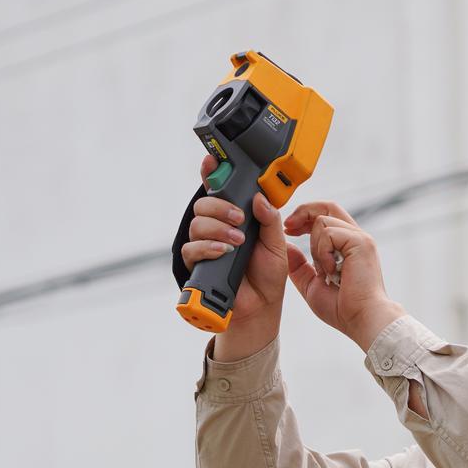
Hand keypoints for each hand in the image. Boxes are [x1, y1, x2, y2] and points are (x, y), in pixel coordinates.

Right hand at [180, 153, 288, 358]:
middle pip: (203, 203)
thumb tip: (258, 198)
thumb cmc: (267, 274)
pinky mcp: (196, 264)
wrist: (261, 306)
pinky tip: (222, 251)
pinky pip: (191, 248)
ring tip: (236, 242)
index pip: (218, 188)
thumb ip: (269, 219)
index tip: (211, 161)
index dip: (211, 172)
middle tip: (238, 218)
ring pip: (196, 224)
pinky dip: (207, 247)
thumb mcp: (276, 243)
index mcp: (235, 216)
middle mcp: (217, 226)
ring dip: (217, 229)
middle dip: (220, 207)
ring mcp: (205, 244)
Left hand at [282, 201, 404, 350]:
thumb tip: (287, 247)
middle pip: (327, 206)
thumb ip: (299, 267)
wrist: (361, 320)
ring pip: (322, 221)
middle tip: (289, 228)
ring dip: (314, 246)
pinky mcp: (360, 242)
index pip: (326, 215)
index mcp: (347, 245)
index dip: (305, 217)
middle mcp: (356, 237)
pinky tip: (331, 271)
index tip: (289, 230)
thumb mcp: (312, 285)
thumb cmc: (342, 309)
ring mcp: (360, 238)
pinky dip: (322, 252)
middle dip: (303, 212)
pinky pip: (328, 233)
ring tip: (324, 271)